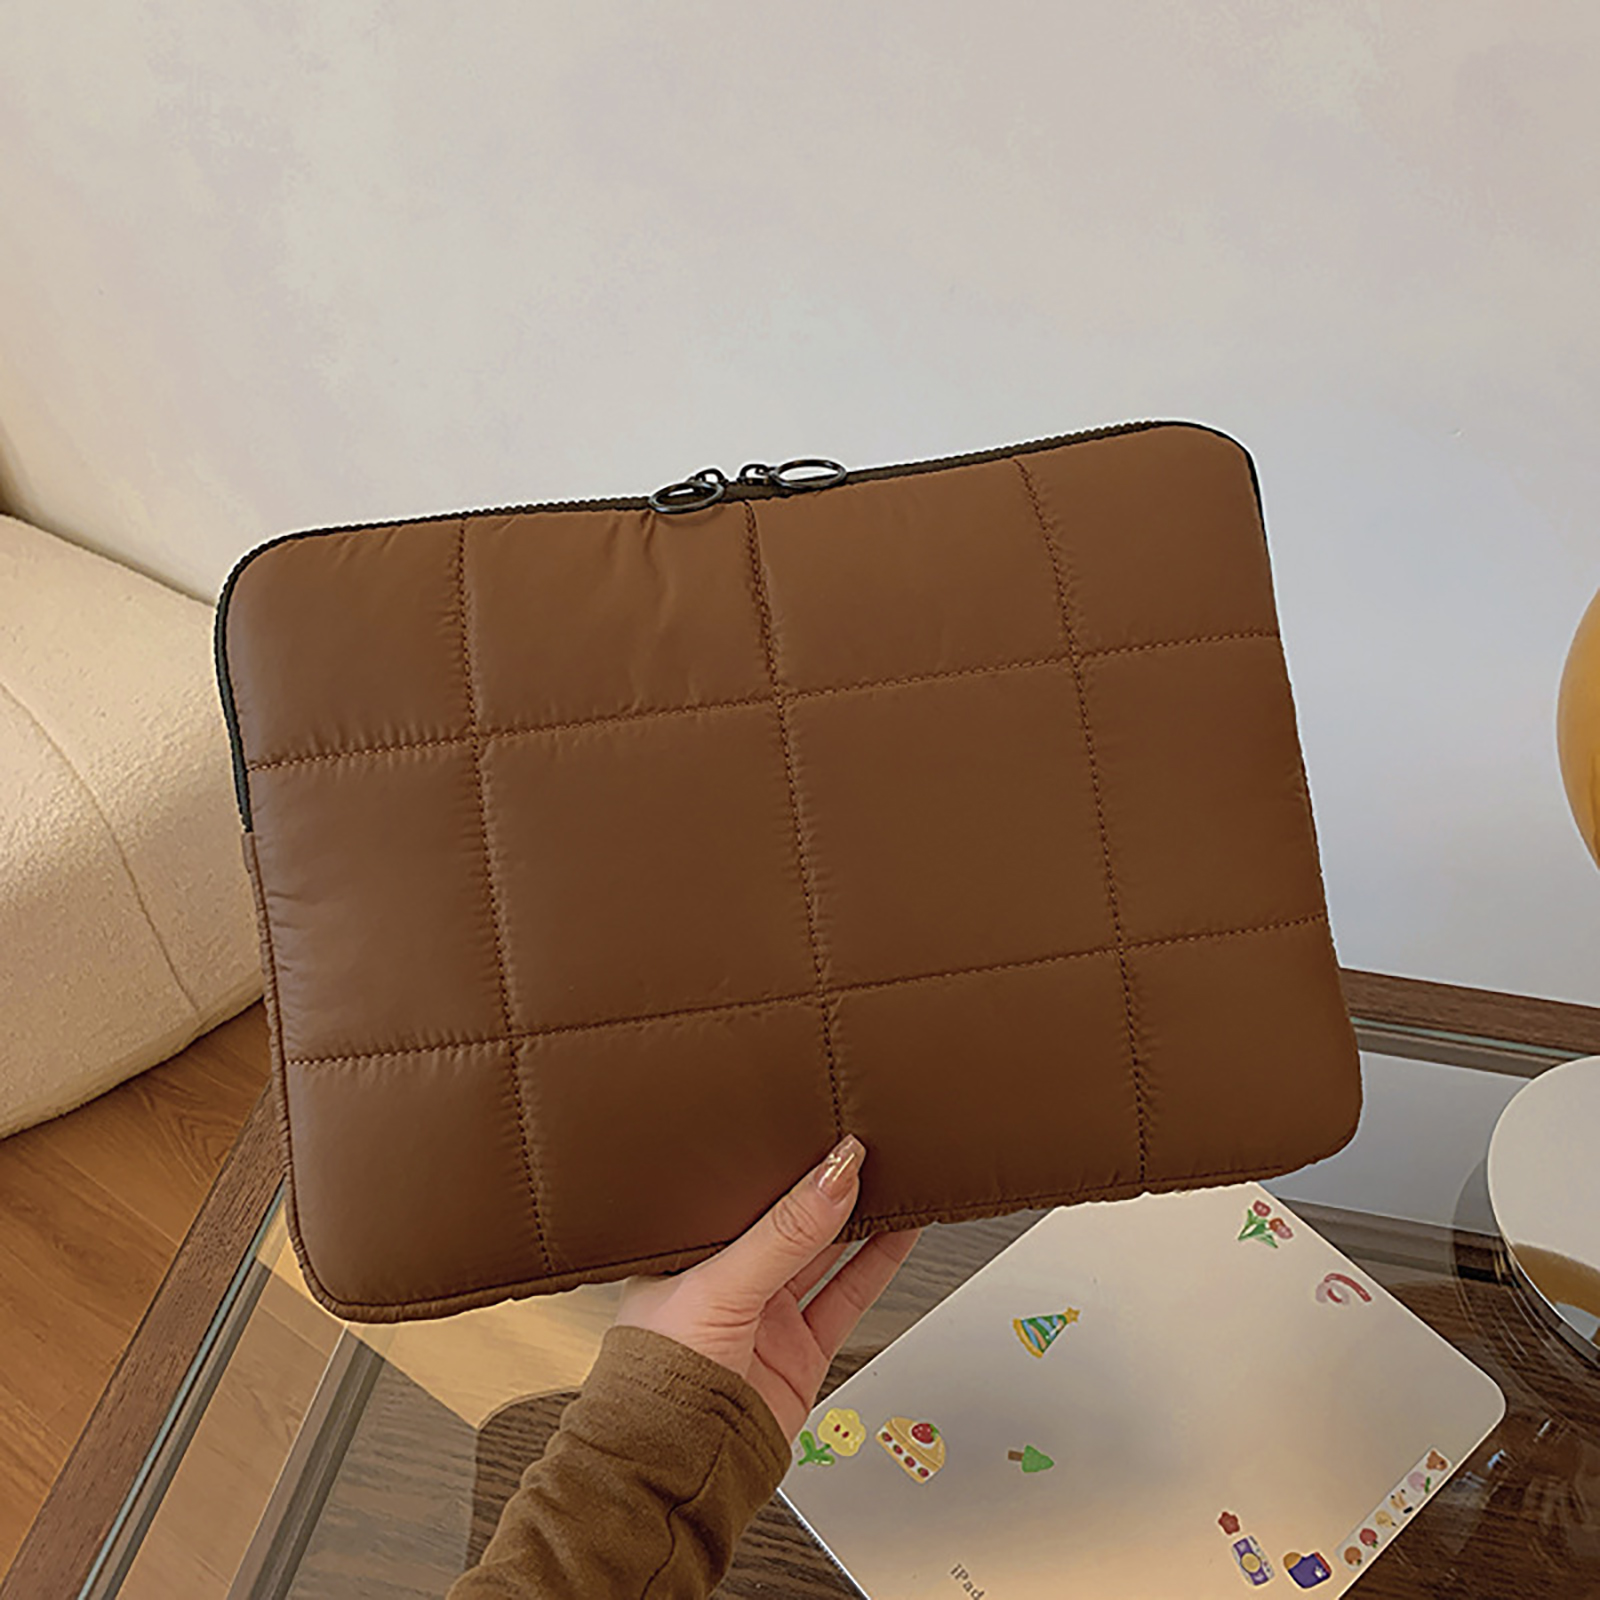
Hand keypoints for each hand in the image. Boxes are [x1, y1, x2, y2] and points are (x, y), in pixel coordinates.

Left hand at [615, 1134, 919, 1442]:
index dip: (781, 1162)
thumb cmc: (658, 1377)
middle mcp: (727, 1280)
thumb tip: (833, 1174)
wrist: (680, 1470)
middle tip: (863, 1145)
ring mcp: (766, 1316)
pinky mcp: (800, 1350)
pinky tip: (899, 1233)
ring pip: (824, 1255)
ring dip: (858, 1220)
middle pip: (789, 1221)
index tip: (820, 1131)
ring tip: (890, 1176)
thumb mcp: (721, 1285)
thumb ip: (785, 1233)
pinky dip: (877, 1265)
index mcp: (688, 1252)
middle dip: (824, 1187)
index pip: (742, 1192)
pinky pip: (846, 1296)